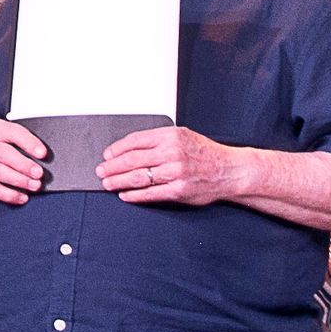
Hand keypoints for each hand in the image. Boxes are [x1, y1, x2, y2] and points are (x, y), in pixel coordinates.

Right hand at [0, 117, 44, 204]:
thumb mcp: (2, 136)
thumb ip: (20, 142)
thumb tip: (44, 157)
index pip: (12, 132)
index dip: (28, 142)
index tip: (42, 153)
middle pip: (3, 153)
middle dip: (23, 164)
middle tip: (38, 173)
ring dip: (18, 180)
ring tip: (34, 185)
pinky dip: (9, 194)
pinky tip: (21, 197)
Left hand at [97, 126, 243, 204]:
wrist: (230, 170)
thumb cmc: (205, 153)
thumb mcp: (182, 135)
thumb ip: (158, 140)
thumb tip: (129, 148)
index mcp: (170, 136)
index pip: (134, 141)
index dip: (116, 149)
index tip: (107, 155)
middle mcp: (171, 153)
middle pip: (131, 160)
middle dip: (111, 167)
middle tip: (100, 171)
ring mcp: (174, 173)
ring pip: (137, 177)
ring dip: (117, 181)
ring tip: (107, 183)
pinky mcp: (178, 190)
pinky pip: (150, 193)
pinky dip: (134, 195)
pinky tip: (125, 195)